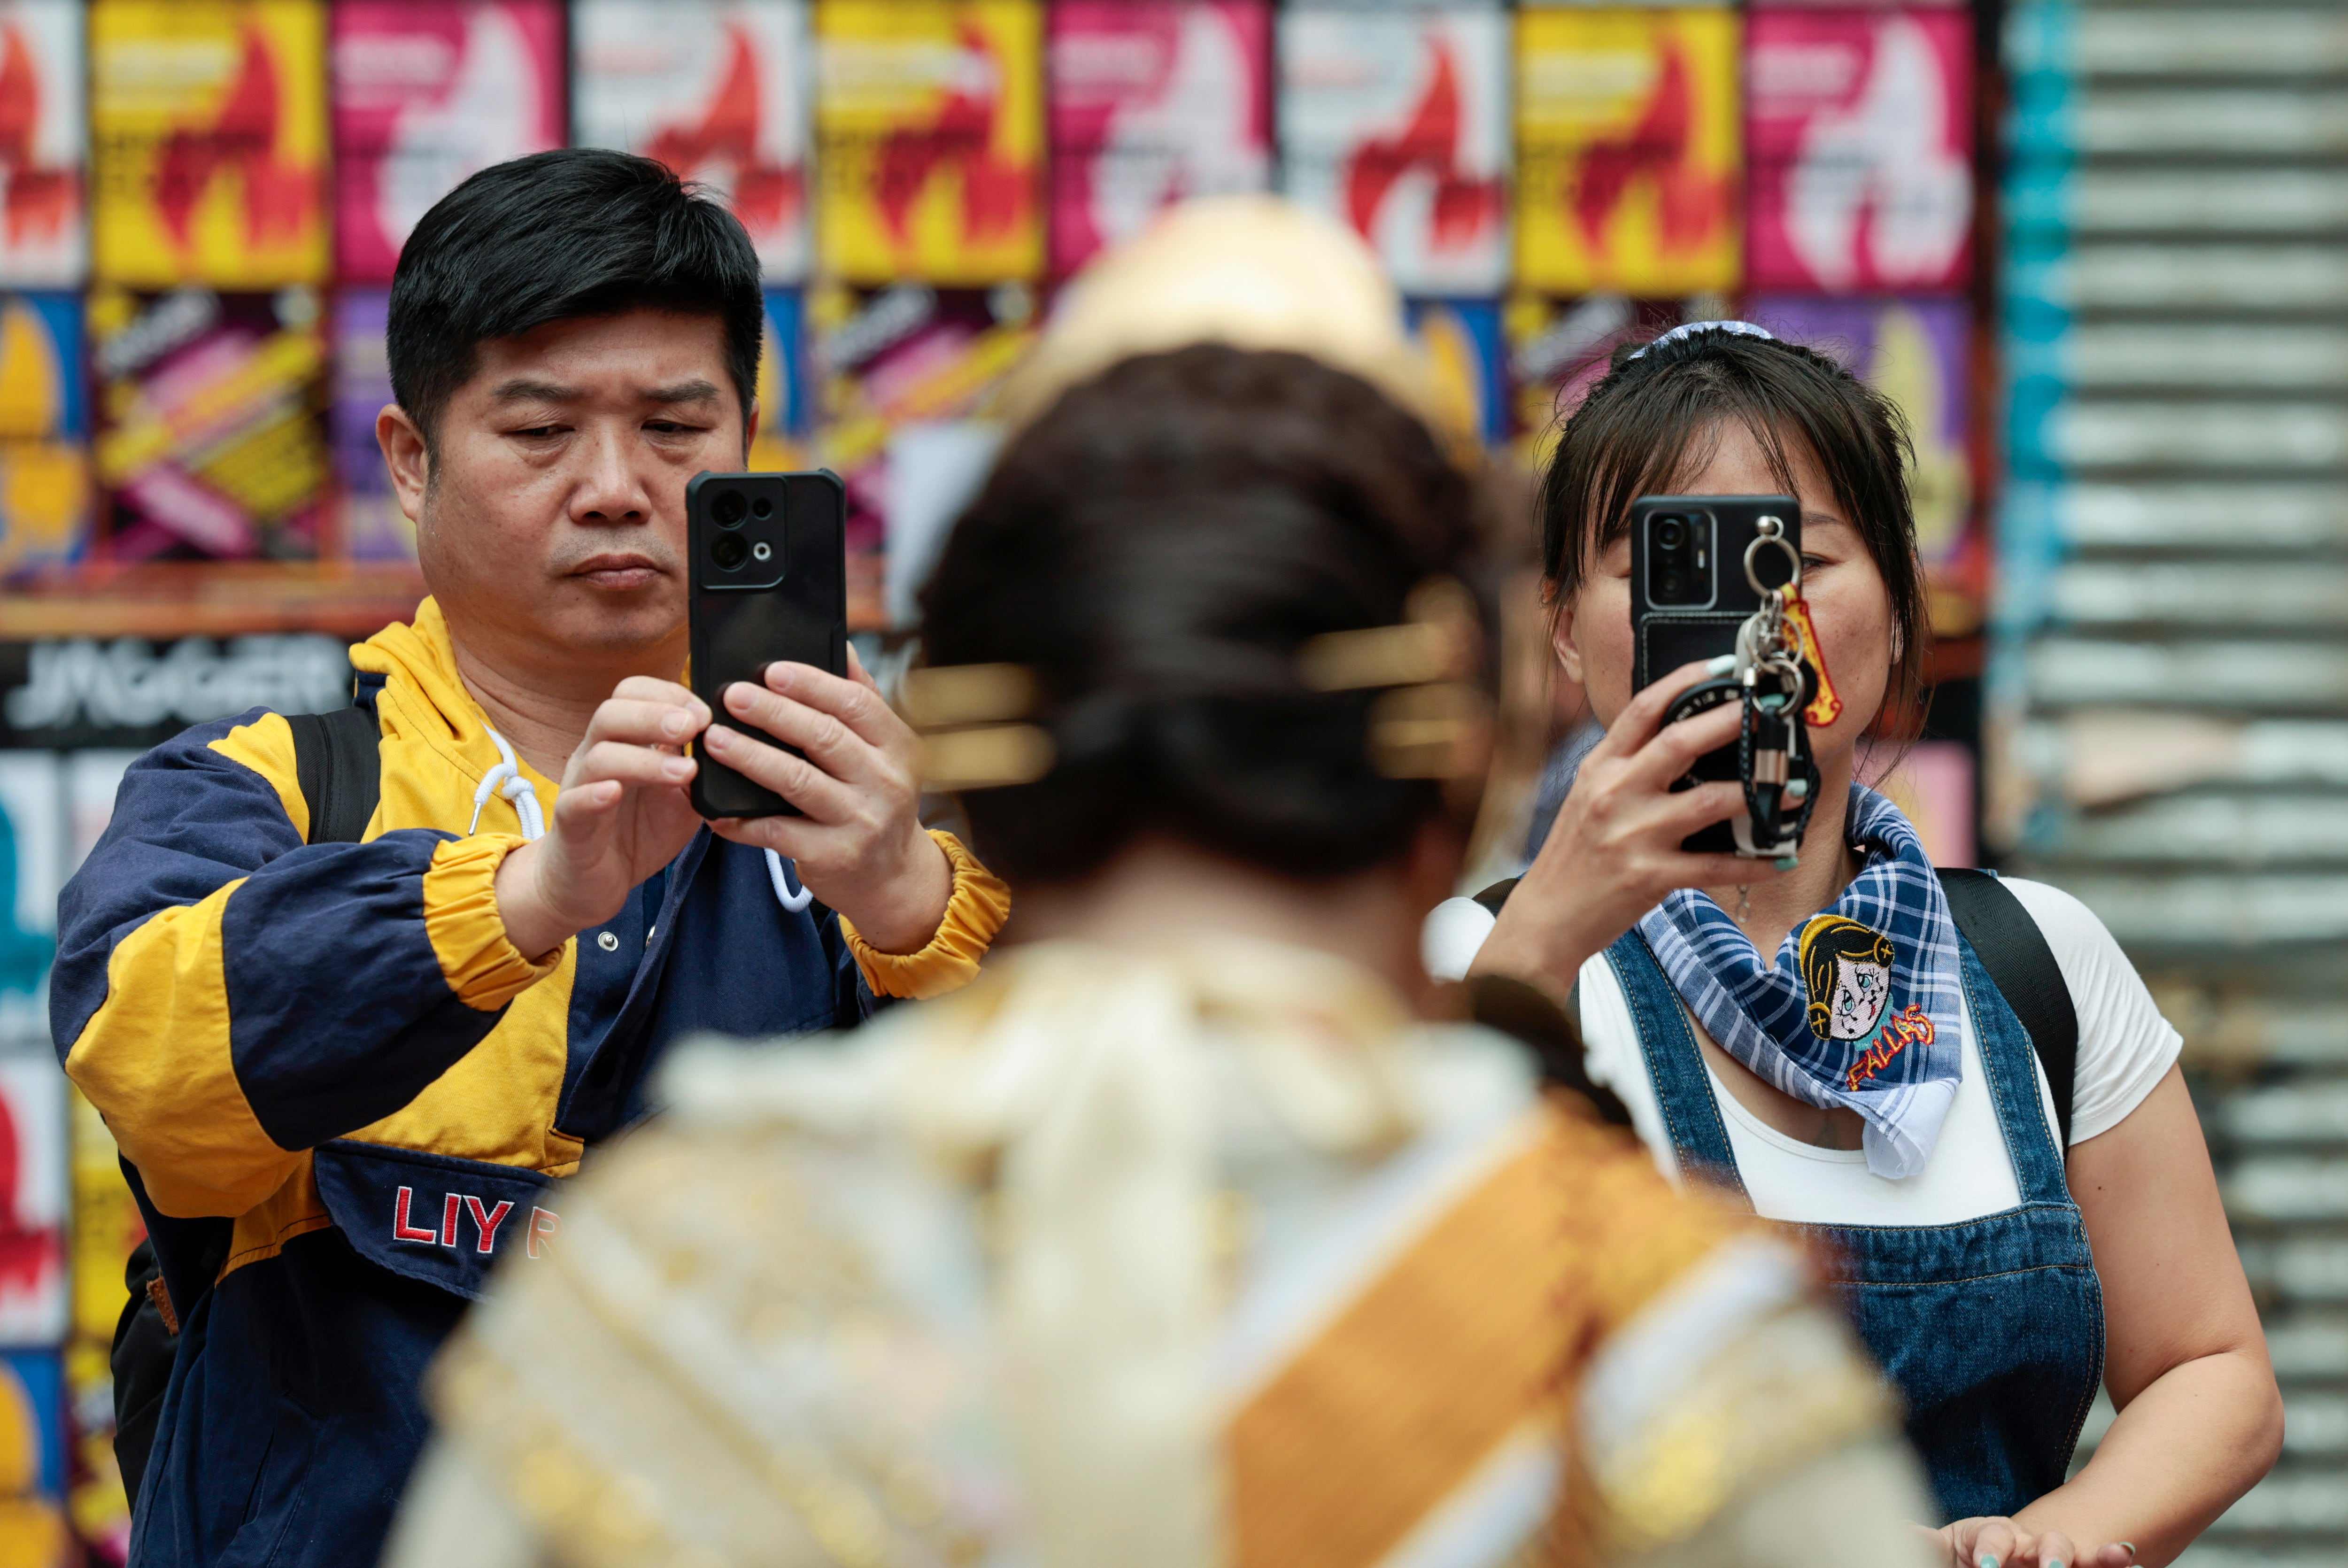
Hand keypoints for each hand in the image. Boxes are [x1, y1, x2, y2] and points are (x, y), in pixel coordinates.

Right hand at [494, 678, 710, 959]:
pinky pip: (573, 802)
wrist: (593, 885)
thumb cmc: (638, 832)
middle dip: (656, 713)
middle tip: (695, 727)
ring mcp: (580, 787)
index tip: (707, 713)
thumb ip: (701, 769)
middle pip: (612, 712)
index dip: (669, 693)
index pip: (634, 694)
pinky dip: (593, 795)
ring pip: (599, 755)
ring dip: (645, 759)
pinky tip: (614, 792)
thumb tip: (736, 743)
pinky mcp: (570, 825)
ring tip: (685, 771)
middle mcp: (597, 755)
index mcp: (624, 742)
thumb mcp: (682, 797)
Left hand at [702, 647, 952, 954]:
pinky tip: (714, 808)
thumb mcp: (884, 749)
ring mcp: (862, 821)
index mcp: (897, 745)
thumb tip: (840, 642)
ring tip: (714, 740)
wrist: (892, 876)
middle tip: (730, 696)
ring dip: (751, 758)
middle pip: (824, 738)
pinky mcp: (834, 856)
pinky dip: (742, 819)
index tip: (771, 669)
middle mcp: (885, 781)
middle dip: (773, 713)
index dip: (812, 684)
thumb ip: (862, 699)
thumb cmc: (875, 798)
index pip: (856, 703)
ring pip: (797, 782)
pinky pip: (778, 832)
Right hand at [1469, 657, 1788, 997]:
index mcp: (1601, 767)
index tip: (1725, 666)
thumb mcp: (1589, 796)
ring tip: (1793, 789)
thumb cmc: (1575, 855)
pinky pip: (1714, 866)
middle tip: (1768, 712)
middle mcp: (1615, 794)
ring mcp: (1633, 836)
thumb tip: (1685, 739)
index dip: (1686, 680)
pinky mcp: (1649, 877)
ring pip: (1707, 802)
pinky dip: (1753, 862)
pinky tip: (1781, 857)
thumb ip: (1628, 767)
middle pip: (1680, 743)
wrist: (1547, 916)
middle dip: (1730, 722)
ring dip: (1757, 795)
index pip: (1643, 709)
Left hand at [1930, 1517, 2134, 1567]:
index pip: (1994, 1536)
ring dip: (2098, 1556)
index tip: (1986, 1566)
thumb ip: (1928, 1544)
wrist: (1987, 1560)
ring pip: (2080, 1555)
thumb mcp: (1944, 1551)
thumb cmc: (1967, 1556)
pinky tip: (2133, 1561)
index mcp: (1993, 1535)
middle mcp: (2030, 1546)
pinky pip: (2097, 1567)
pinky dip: (2115, 1562)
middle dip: (2052, 1555)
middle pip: (2046, 1543)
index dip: (1992, 1550)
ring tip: (2121, 1554)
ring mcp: (2056, 1560)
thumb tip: (1902, 1528)